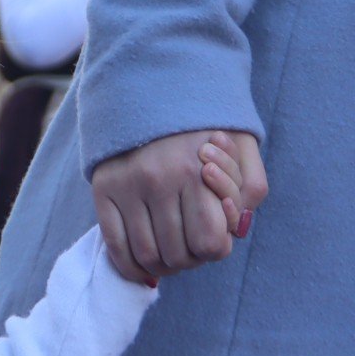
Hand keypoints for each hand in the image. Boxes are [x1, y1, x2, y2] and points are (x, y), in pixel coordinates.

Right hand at [90, 129, 268, 284]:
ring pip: (148, 255)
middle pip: (179, 254)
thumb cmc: (205, 124)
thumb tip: (237, 230)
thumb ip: (251, 187)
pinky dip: (131, 267)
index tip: (214, 239)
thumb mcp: (243, 145)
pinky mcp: (103, 190)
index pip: (209, 243)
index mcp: (197, 172)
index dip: (215, 249)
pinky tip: (144, 265)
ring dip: (164, 266)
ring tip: (171, 255)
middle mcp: (159, 181)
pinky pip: (116, 246)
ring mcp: (127, 187)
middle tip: (192, 247)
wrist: (153, 88)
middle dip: (191, 259)